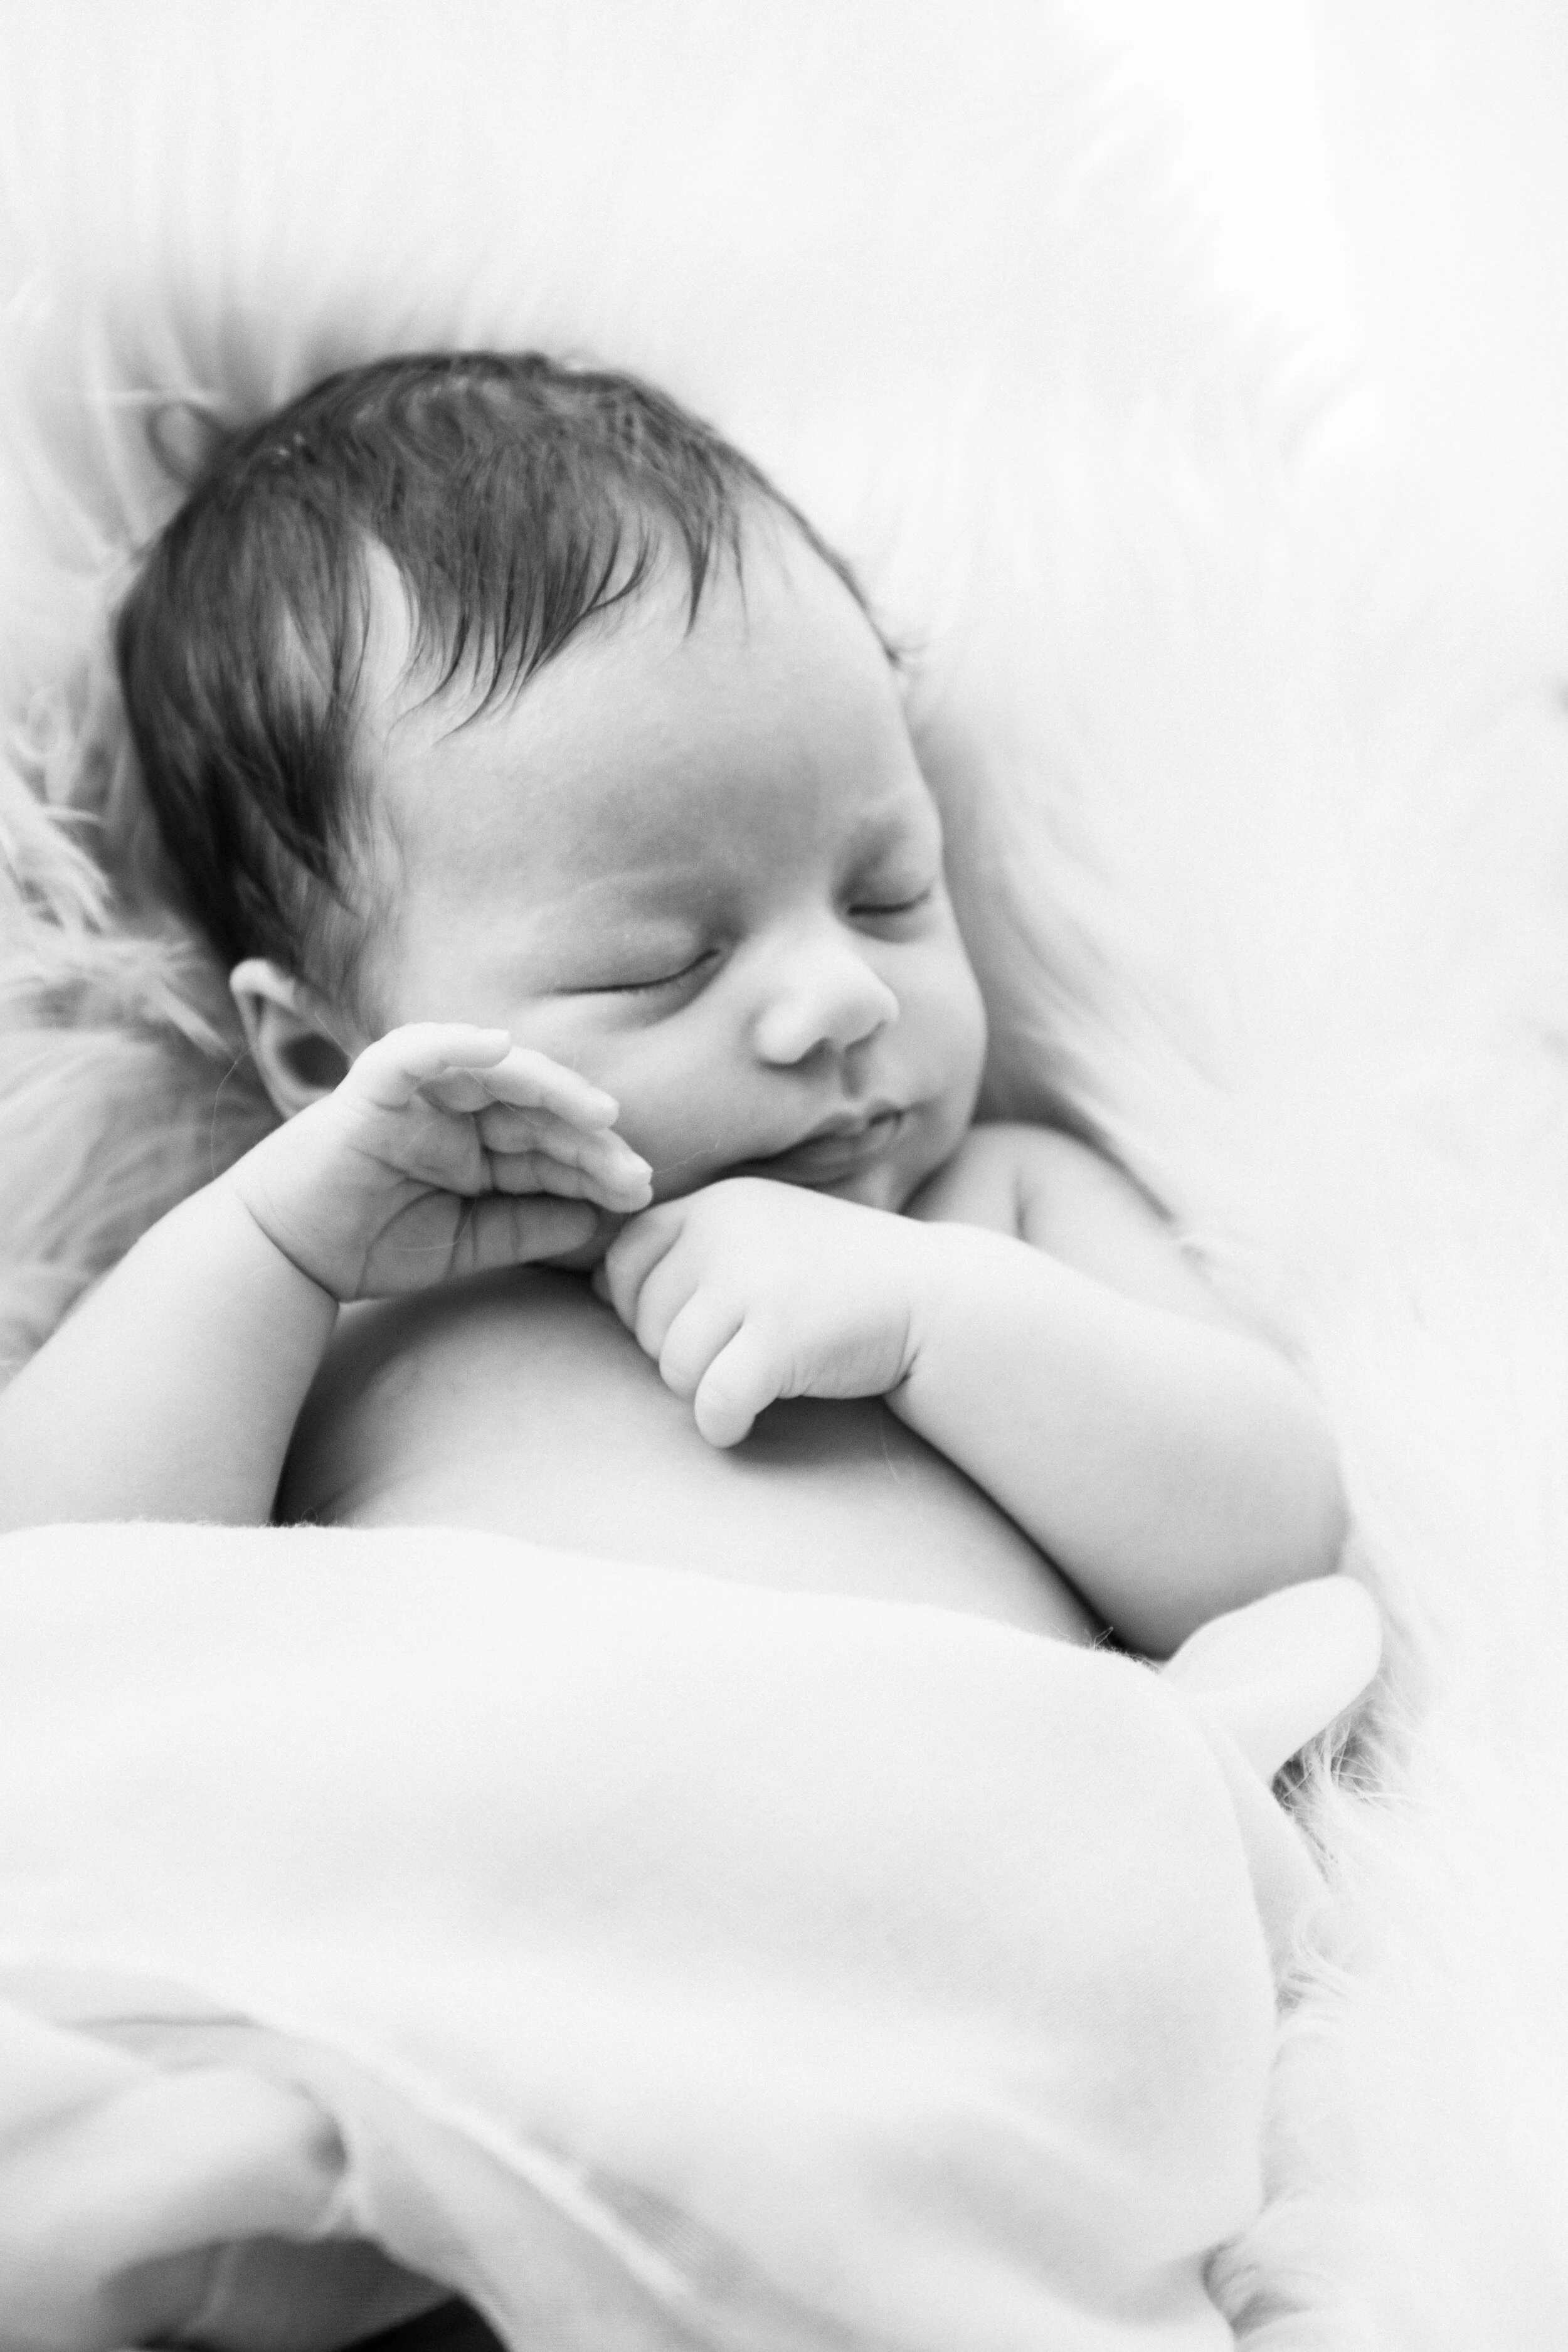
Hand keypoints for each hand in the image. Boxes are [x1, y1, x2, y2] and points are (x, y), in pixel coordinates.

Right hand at [227, 1023, 651, 1298]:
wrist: (286, 1258)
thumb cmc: (372, 1244)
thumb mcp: (469, 1244)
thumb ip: (530, 1226)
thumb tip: (601, 1218)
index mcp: (478, 1143)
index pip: (549, 1145)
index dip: (596, 1164)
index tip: (641, 1191)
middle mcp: (454, 1110)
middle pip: (536, 1110)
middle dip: (589, 1139)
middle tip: (638, 1172)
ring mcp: (418, 1094)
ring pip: (495, 1073)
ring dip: (551, 1089)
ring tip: (601, 1115)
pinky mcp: (373, 1087)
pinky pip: (416, 1052)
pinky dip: (455, 1042)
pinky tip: (500, 1047)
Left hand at [598, 1177, 932, 1445]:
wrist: (938, 1297)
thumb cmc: (839, 1277)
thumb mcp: (762, 1233)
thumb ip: (690, 1249)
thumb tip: (597, 1288)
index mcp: (716, 1204)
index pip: (624, 1260)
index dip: (639, 1308)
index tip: (692, 1326)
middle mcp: (726, 1231)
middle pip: (646, 1324)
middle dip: (680, 1356)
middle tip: (738, 1355)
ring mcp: (754, 1281)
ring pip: (674, 1367)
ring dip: (703, 1392)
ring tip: (752, 1379)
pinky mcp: (780, 1335)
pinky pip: (713, 1402)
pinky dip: (722, 1425)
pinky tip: (746, 1421)